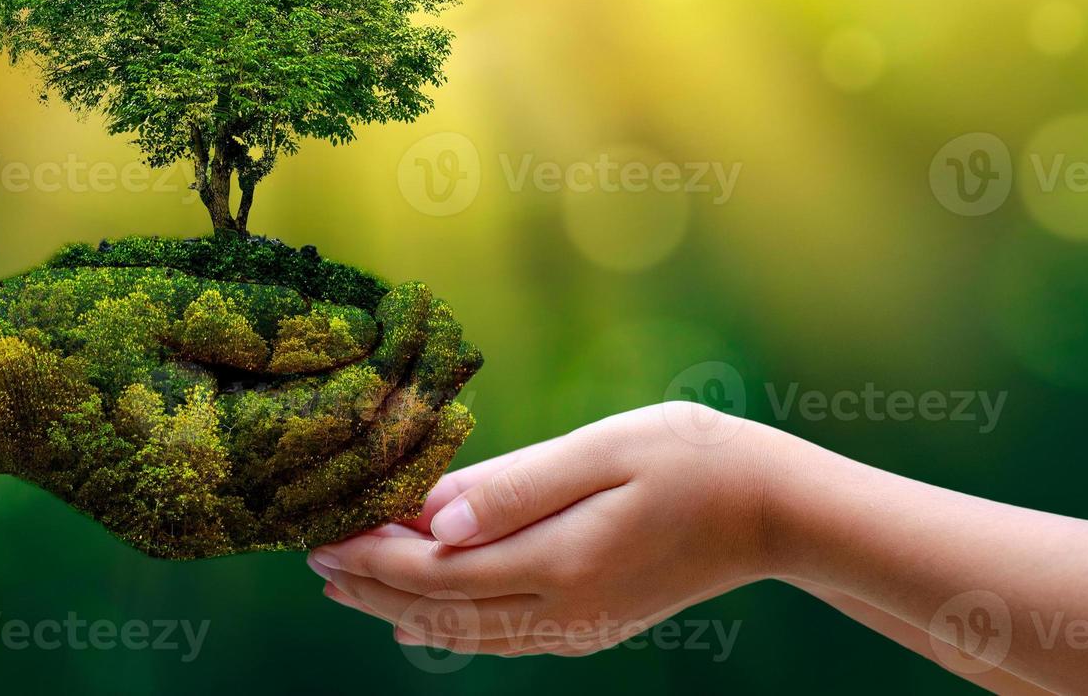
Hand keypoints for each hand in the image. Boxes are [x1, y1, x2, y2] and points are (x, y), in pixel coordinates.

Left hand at [306, 403, 778, 654]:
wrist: (773, 511)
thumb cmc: (690, 458)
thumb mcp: (601, 452)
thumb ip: (514, 488)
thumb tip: (433, 519)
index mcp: (559, 563)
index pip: (435, 572)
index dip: (370, 557)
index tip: (320, 534)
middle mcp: (562, 610)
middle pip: (439, 611)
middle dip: (370, 586)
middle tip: (313, 555)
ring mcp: (577, 627)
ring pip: (465, 632)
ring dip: (398, 606)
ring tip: (347, 580)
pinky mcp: (590, 625)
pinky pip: (499, 635)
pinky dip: (446, 619)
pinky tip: (423, 602)